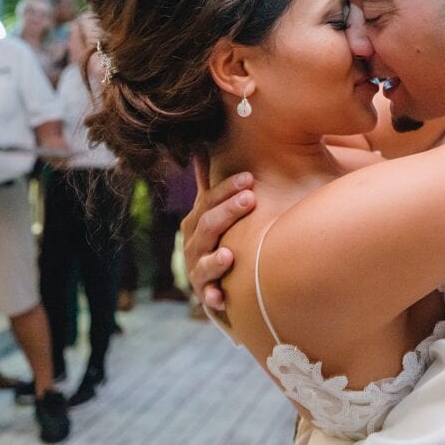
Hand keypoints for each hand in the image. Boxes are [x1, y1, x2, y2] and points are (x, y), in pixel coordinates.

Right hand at [181, 155, 254, 309]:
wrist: (215, 280)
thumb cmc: (219, 237)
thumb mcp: (213, 209)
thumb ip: (209, 184)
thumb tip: (199, 147)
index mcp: (197, 220)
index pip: (209, 199)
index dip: (227, 188)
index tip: (250, 178)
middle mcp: (193, 243)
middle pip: (208, 225)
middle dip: (228, 212)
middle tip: (251, 199)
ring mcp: (197, 268)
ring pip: (203, 262)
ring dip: (215, 260)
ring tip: (229, 255)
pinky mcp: (205, 293)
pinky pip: (207, 296)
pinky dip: (212, 297)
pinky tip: (221, 297)